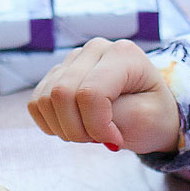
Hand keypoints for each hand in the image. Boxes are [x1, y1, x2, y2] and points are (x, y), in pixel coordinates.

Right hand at [28, 38, 180, 152]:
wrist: (149, 112)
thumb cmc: (153, 114)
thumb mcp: (147, 119)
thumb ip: (115, 116)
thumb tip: (82, 117)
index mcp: (122, 53)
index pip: (90, 93)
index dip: (97, 126)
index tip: (115, 141)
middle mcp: (94, 49)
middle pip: (62, 94)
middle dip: (77, 130)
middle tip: (100, 140)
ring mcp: (73, 59)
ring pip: (45, 100)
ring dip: (65, 128)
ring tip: (90, 132)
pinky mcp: (56, 74)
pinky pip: (36, 103)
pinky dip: (51, 124)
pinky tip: (75, 126)